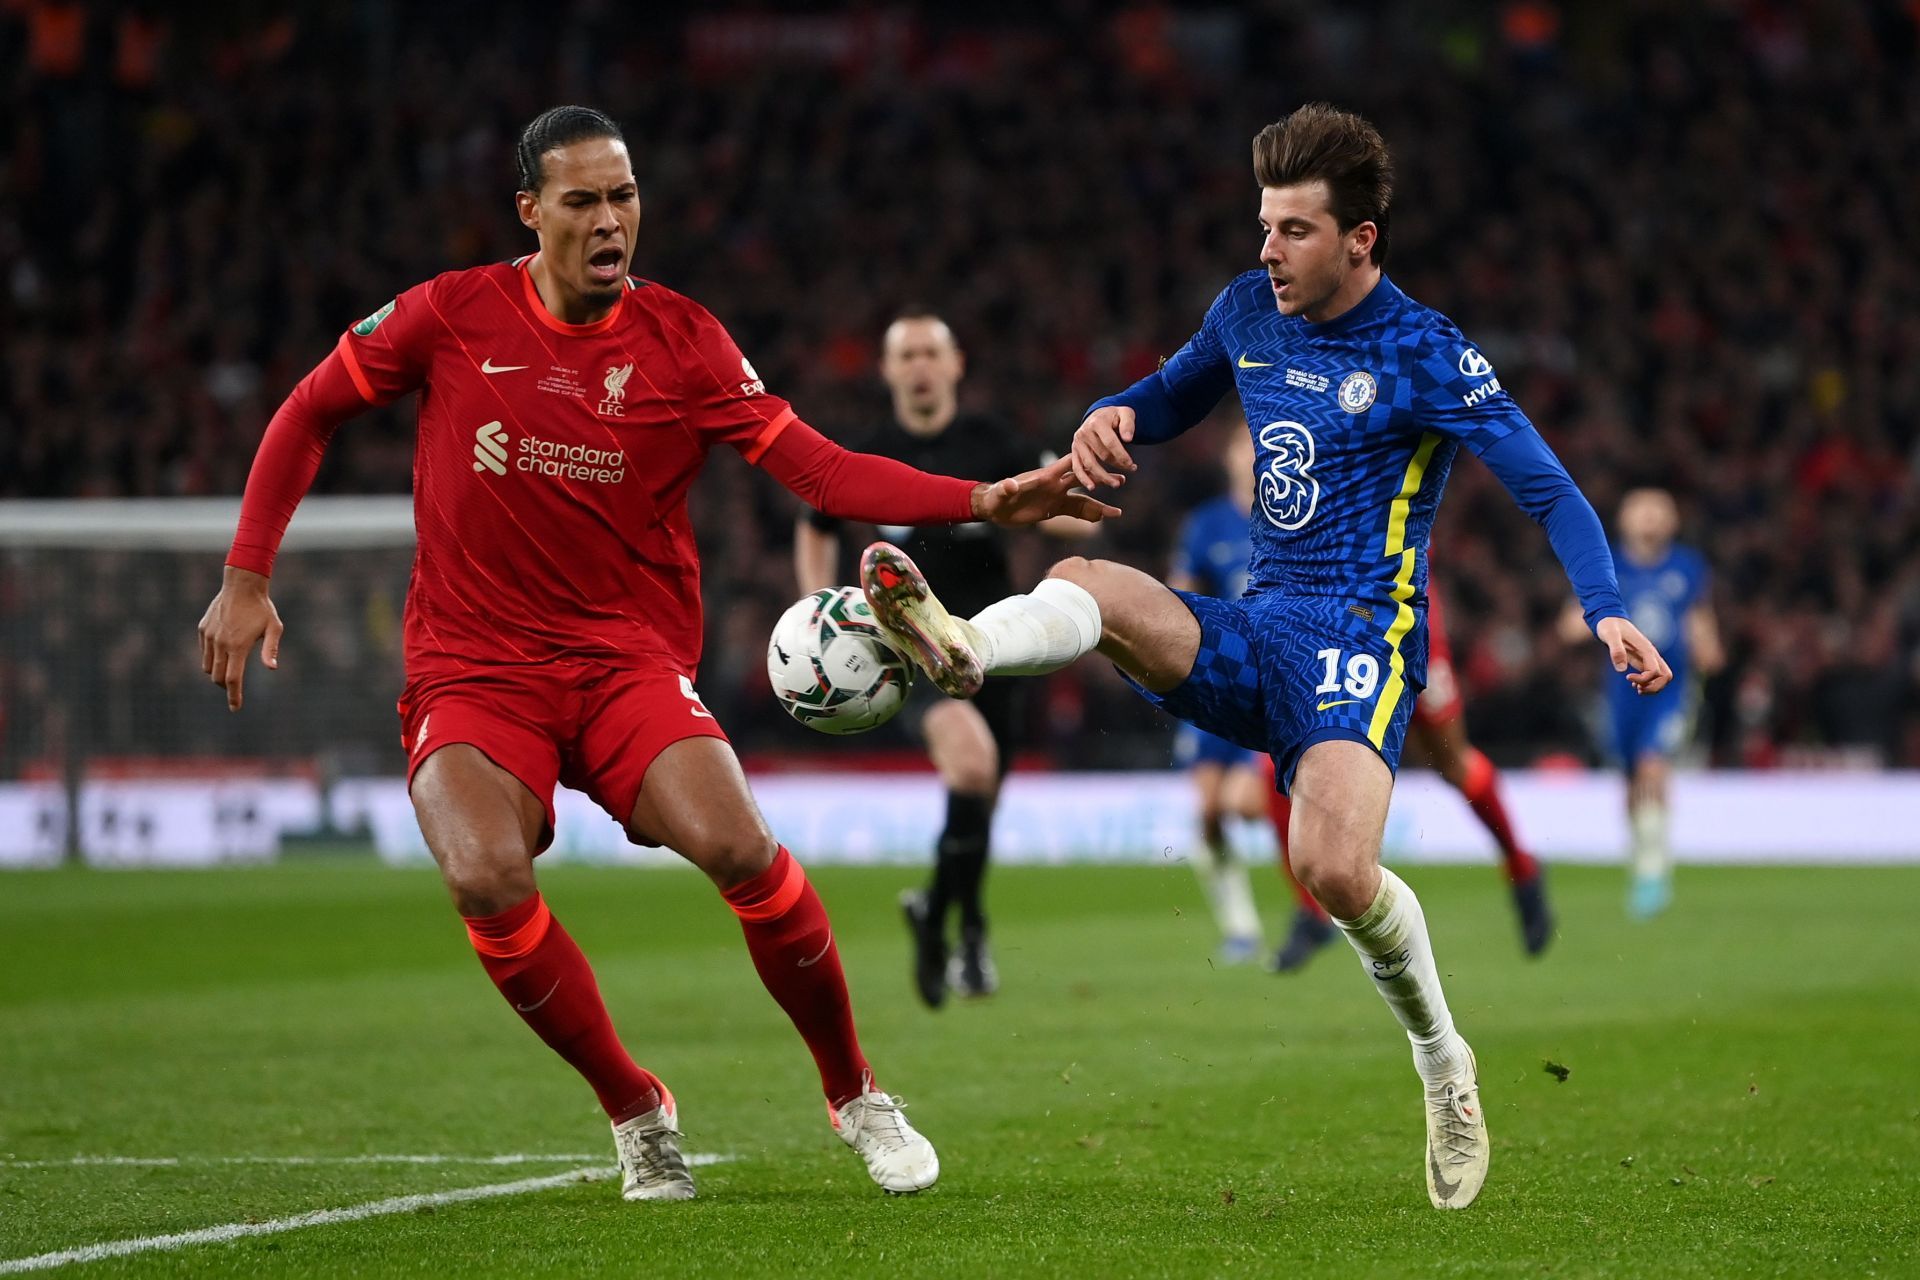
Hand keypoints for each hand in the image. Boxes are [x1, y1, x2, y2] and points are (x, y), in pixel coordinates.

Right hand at [197, 566, 283, 710]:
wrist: (241, 584)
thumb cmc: (262, 608)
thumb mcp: (274, 628)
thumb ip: (271, 649)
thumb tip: (272, 668)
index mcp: (238, 646)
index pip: (233, 679)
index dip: (234, 696)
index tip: (235, 708)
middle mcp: (220, 643)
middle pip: (218, 677)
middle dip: (226, 687)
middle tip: (234, 689)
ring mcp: (209, 636)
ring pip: (208, 667)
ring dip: (217, 674)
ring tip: (230, 670)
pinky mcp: (203, 629)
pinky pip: (205, 652)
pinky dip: (212, 658)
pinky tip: (223, 653)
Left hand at [972, 455, 1122, 526]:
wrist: (995, 508)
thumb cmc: (996, 498)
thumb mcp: (1000, 494)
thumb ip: (1006, 488)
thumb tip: (1010, 485)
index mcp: (1045, 477)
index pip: (1069, 464)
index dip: (1086, 460)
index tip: (1104, 459)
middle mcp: (1055, 485)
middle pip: (1083, 478)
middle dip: (1101, 479)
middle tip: (1122, 479)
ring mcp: (1056, 497)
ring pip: (1084, 499)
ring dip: (1100, 504)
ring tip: (1118, 512)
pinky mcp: (1054, 509)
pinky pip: (1075, 512)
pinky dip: (1089, 516)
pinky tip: (1102, 520)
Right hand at [1069, 406, 1138, 490]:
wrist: (1099, 415)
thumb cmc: (1115, 416)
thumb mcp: (1125, 413)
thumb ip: (1128, 424)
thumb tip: (1128, 439)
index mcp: (1097, 422)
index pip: (1110, 443)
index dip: (1122, 455)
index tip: (1132, 465)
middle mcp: (1084, 432)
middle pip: (1102, 455)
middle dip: (1118, 464)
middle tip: (1131, 469)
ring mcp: (1077, 443)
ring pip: (1090, 464)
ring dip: (1103, 476)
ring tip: (1116, 484)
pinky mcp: (1074, 451)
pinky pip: (1077, 467)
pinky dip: (1084, 478)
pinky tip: (1092, 487)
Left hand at [1595, 616, 1671, 694]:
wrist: (1610, 619)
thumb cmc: (1609, 626)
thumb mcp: (1609, 635)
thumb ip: (1616, 650)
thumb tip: (1621, 670)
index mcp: (1646, 649)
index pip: (1655, 672)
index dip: (1643, 679)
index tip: (1627, 677)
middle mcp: (1651, 654)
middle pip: (1666, 676)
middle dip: (1653, 687)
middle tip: (1637, 688)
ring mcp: (1649, 657)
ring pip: (1663, 677)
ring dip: (1652, 687)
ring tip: (1636, 687)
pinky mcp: (1644, 660)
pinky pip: (1655, 675)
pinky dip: (1648, 683)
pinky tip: (1634, 683)